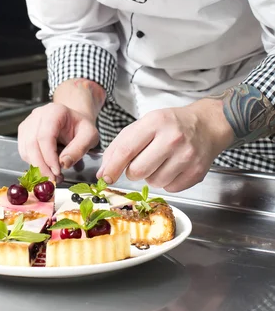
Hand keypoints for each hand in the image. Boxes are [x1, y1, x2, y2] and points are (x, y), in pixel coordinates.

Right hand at [18, 103, 99, 180]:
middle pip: (31, 143)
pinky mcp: (24, 133)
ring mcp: (28, 123)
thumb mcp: (89, 136)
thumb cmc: (81, 127)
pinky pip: (24, 152)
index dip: (49, 157)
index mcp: (55, 112)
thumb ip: (79, 148)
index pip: (45, 136)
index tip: (57, 171)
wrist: (74, 121)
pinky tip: (46, 168)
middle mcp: (38, 115)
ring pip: (25, 149)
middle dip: (41, 166)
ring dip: (37, 167)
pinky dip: (33, 164)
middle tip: (52, 179)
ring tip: (52, 176)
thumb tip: (64, 163)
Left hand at [97, 99, 233, 191]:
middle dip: (133, 171)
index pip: (126, 149)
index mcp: (155, 122)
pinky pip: (170, 189)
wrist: (206, 125)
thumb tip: (104, 170)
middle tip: (140, 162)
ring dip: (151, 176)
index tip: (104, 176)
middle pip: (138, 171)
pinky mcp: (197, 172)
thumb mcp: (145, 123)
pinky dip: (167, 182)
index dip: (112, 166)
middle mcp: (172, 138)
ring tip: (160, 161)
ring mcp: (187, 156)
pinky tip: (172, 167)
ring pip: (154, 182)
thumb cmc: (171, 124)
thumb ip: (122, 144)